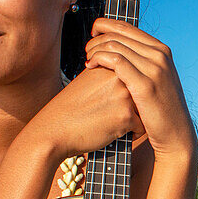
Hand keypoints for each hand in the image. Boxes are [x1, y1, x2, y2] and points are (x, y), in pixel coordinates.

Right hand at [26, 62, 142, 157]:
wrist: (54, 130)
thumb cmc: (70, 109)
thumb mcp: (88, 81)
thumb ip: (108, 74)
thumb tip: (129, 76)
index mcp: (110, 66)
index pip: (133, 78)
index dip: (125, 93)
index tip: (110, 102)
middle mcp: (119, 77)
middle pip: (140, 93)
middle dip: (133, 104)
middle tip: (111, 113)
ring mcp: (124, 95)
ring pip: (143, 109)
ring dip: (134, 118)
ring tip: (113, 122)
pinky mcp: (125, 116)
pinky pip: (141, 126)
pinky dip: (132, 133)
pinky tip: (115, 132)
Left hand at [82, 18, 196, 164]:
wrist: (176, 135)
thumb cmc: (160, 111)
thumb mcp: (156, 80)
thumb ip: (142, 63)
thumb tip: (120, 51)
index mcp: (161, 50)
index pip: (127, 27)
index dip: (104, 27)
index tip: (93, 37)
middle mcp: (159, 55)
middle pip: (118, 33)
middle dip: (96, 38)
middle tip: (86, 51)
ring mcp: (154, 68)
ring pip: (114, 44)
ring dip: (95, 49)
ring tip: (87, 61)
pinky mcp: (144, 84)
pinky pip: (115, 60)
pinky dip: (98, 59)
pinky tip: (90, 67)